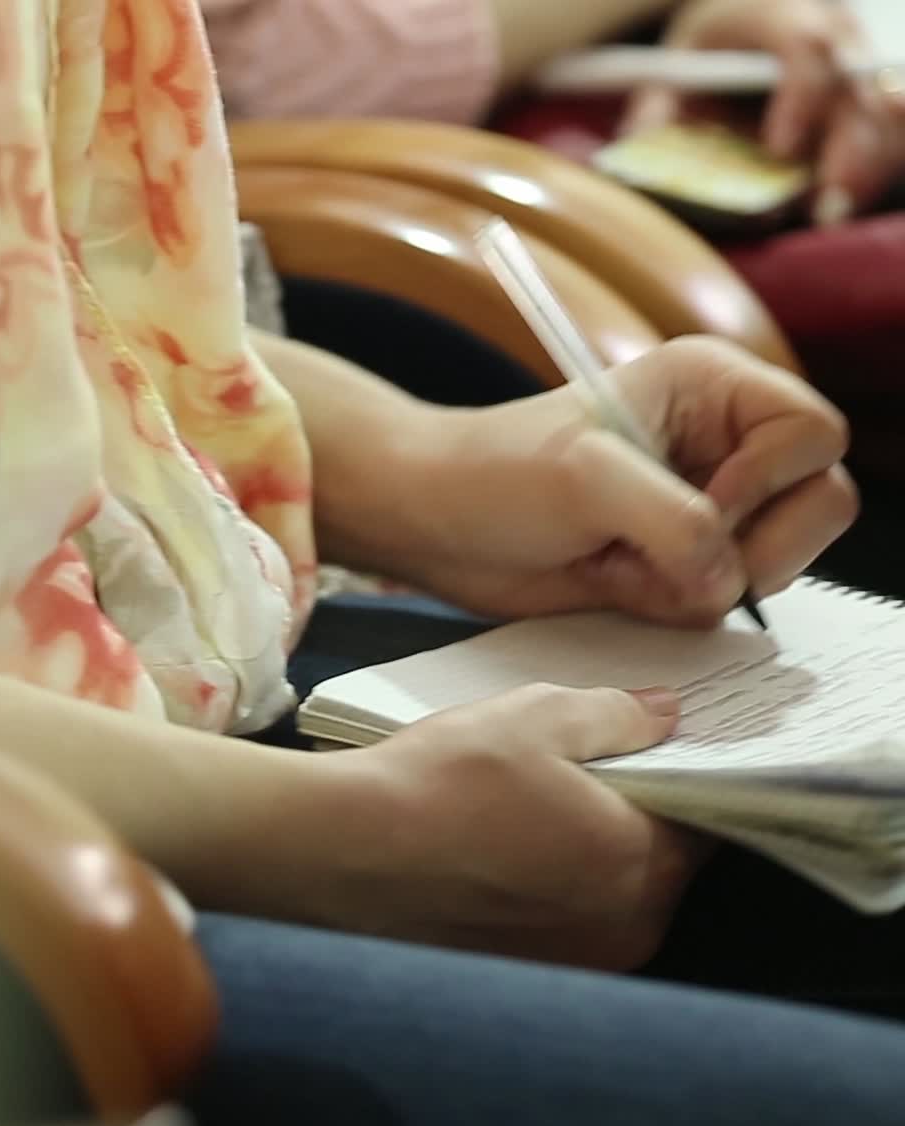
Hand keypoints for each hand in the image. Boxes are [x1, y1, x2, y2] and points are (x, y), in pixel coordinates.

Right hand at [323, 682, 702, 970]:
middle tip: (583, 778)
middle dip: (635, 821)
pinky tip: (500, 857)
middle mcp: (624, 928)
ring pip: (613, 899)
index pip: (705, 817)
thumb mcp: (535, 716)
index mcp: (640, 861)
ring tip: (532, 816)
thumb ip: (617, 714)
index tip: (656, 754)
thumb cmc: (443, 781)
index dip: (684, 778)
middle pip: (662, 865)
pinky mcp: (526, 977)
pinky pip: (566, 927)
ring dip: (591, 862)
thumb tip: (668, 714)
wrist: (345, 853)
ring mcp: (576, 963)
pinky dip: (549, 895)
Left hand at [396, 336, 855, 624]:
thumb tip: (729, 580)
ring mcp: (705, 512)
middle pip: (818, 504)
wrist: (438, 526)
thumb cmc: (495, 474)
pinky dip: (676, 607)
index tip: (702, 504)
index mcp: (714, 388)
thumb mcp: (588, 478)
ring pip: (776, 563)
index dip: (769, 482)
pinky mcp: (679, 565)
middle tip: (669, 552)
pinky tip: (616, 582)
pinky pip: (723, 601)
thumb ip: (677, 522)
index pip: (813, 435)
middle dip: (752, 545)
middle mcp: (723, 447)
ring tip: (625, 562)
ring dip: (703, 582)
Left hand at [623, 0, 904, 221]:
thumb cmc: (706, 44)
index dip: (801, 98)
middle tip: (825, 205)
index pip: (807, 47)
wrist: (746, 10)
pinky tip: (852, 200)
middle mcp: (833, 32)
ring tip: (836, 213)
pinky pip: (887, 129)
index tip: (779, 148)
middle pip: (857, 86)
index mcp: (782, 14)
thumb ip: (657, 108)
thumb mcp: (675, 65)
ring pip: (883, 110)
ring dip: (869, 164)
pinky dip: (879, 163)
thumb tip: (638, 152)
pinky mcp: (866, 94)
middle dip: (849, 148)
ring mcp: (857, 63)